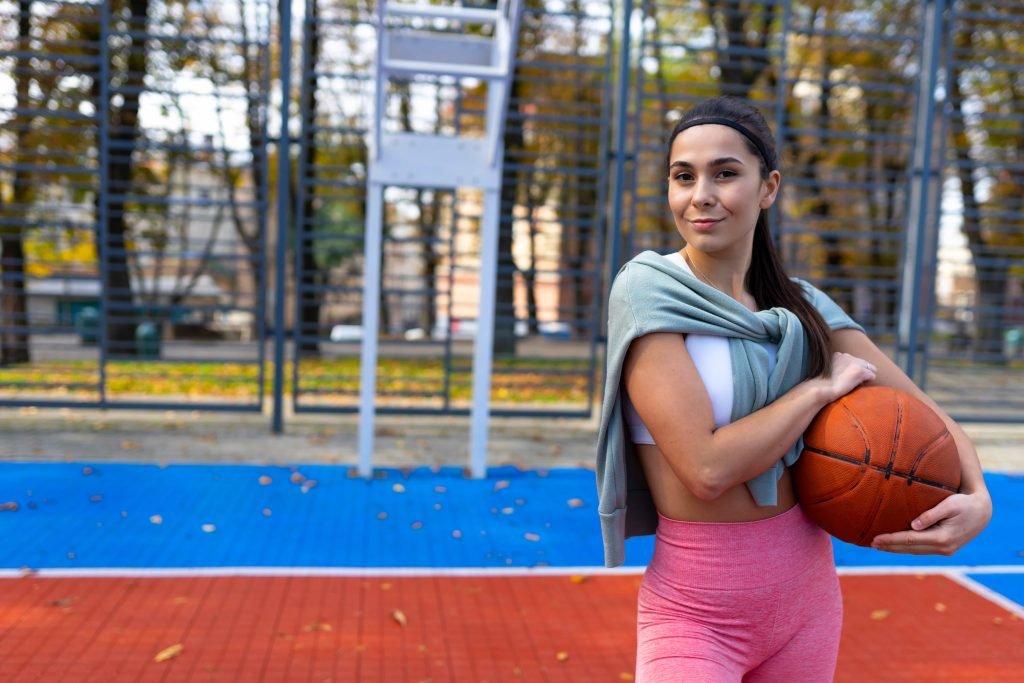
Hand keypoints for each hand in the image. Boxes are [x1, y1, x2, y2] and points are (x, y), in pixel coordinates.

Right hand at [821, 352, 876, 402]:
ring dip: (865, 376)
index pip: (852, 360)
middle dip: (861, 371)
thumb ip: (834, 368)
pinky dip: (868, 382)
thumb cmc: (820, 386)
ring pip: (870, 368)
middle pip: (863, 363)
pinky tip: (859, 386)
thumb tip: (841, 375)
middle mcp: (846, 356)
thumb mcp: (826, 372)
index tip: (847, 378)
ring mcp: (854, 362)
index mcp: (837, 355)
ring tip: (855, 385)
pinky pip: (872, 376)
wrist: (820, 389)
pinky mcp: (860, 370)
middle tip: (853, 382)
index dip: (852, 370)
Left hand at [870, 491, 992, 554]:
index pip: (910, 540)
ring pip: (915, 552)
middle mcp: (944, 548)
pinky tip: (896, 546)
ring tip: (879, 546)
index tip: (875, 539)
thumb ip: (931, 514)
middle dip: (890, 546)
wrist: (983, 512)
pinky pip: (921, 550)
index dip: (891, 540)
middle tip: (871, 543)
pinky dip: (907, 548)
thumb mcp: (950, 504)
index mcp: (943, 538)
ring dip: (896, 549)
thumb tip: (914, 525)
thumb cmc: (965, 503)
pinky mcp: (945, 549)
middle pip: (910, 549)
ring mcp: (945, 550)